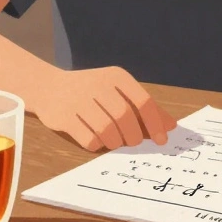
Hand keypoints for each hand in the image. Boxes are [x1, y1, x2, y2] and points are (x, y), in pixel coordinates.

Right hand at [32, 67, 177, 151]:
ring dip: (115, 142)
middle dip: (134, 136)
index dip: (156, 124)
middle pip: (126, 118)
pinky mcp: (64, 117)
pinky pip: (89, 140)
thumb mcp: (118, 92)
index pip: (144, 102)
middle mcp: (98, 85)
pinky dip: (97, 145)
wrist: (49, 87)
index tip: (162, 141)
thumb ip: (144, 108)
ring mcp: (79, 101)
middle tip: (133, 142)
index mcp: (117, 77)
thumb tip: (171, 126)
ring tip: (114, 141)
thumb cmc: (92, 92)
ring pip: (107, 131)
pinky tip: (96, 139)